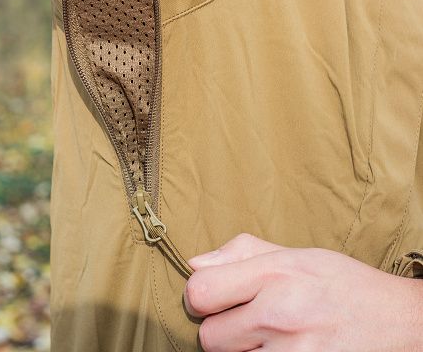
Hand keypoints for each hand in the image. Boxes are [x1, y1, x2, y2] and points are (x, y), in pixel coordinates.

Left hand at [184, 234, 422, 350]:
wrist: (400, 322)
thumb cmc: (344, 284)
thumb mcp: (297, 254)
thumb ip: (243, 254)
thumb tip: (194, 264)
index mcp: (275, 274)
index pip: (200, 291)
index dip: (202, 295)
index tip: (216, 296)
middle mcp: (279, 315)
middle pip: (208, 336)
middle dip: (221, 329)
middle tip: (248, 321)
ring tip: (273, 337)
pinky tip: (285, 350)